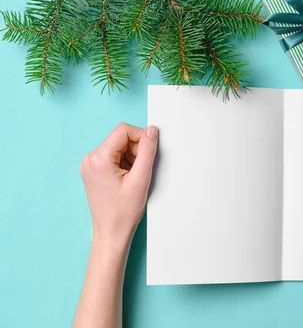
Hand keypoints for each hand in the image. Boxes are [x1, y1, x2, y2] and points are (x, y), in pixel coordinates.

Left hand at [80, 123, 157, 243]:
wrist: (111, 232)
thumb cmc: (123, 211)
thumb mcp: (141, 179)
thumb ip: (147, 151)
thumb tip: (151, 131)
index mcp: (98, 159)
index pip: (123, 131)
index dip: (141, 136)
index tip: (149, 151)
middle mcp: (90, 159)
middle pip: (120, 138)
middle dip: (136, 149)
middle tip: (141, 170)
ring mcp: (89, 165)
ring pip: (118, 147)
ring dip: (131, 157)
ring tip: (133, 177)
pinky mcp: (93, 170)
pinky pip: (113, 156)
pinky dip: (124, 163)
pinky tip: (127, 179)